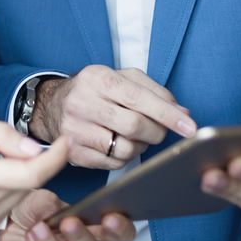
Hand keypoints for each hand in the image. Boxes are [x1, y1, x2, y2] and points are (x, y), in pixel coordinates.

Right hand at [0, 116, 71, 239]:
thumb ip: (1, 134)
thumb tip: (35, 148)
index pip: (34, 173)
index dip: (56, 158)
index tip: (64, 142)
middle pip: (29, 184)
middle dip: (30, 164)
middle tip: (6, 148)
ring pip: (20, 198)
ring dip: (16, 180)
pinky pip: (6, 210)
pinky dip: (4, 194)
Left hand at [0, 190, 134, 240]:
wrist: (5, 225)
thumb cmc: (30, 211)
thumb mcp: (37, 199)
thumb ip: (47, 201)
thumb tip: (54, 207)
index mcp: (92, 228)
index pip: (119, 233)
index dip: (121, 228)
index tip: (111, 219)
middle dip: (81, 237)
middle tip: (69, 222)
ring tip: (37, 227)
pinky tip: (30, 237)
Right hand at [33, 66, 195, 168]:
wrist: (51, 106)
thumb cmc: (95, 91)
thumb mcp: (121, 78)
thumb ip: (154, 91)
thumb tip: (182, 113)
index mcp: (97, 78)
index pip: (138, 98)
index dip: (168, 114)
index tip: (190, 126)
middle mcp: (82, 102)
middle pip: (134, 125)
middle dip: (157, 132)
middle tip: (159, 131)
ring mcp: (74, 129)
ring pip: (126, 148)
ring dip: (141, 146)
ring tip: (135, 136)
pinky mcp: (73, 152)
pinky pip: (113, 163)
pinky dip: (125, 157)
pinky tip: (119, 144)